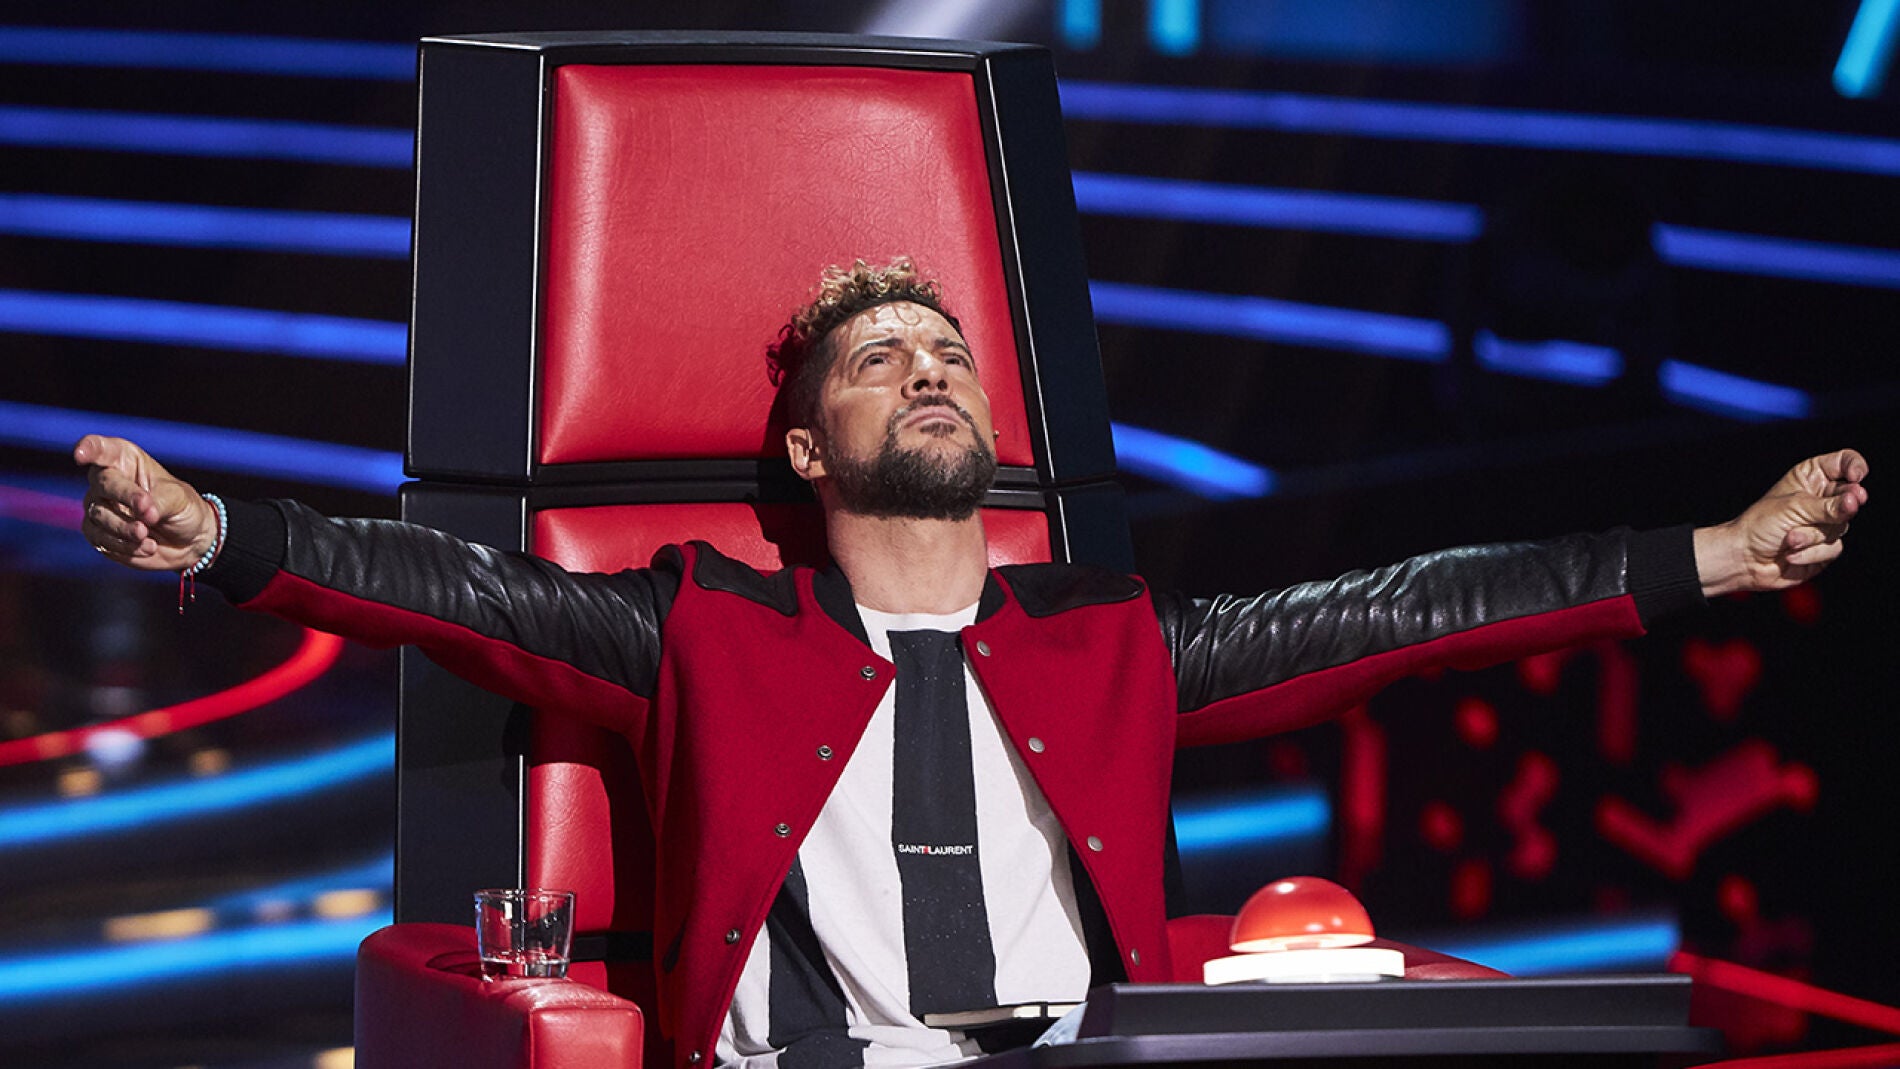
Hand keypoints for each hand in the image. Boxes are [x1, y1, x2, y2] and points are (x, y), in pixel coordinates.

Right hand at [73, 435, 219, 571]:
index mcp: (125, 460)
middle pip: (104, 484)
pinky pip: (101, 539)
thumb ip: (158, 501)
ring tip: (147, 534)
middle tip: (149, 512)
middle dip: (125, 497)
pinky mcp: (98, 534)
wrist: (189, 540)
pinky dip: (124, 545)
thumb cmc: (183, 507)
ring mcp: (99, 508)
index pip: (101, 449)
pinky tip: (148, 547)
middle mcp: (106, 481)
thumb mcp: (178, 498)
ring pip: (99, 515)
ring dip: (124, 527)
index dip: (89, 449)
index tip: (81, 454)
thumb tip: (143, 513)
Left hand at [1694, 449, 1868, 596]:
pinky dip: (1811, 552)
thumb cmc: (1760, 525)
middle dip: (1843, 506)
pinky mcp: (1825, 547)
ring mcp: (1825, 523)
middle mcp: (1822, 499)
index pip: (1844, 462)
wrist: (1744, 559)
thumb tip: (1856, 500)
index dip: (1855, 466)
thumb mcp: (1794, 507)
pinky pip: (1834, 547)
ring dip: (1812, 535)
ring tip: (1790, 539)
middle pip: (1852, 496)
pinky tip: (1791, 553)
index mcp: (1811, 478)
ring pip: (1842, 525)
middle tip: (1844, 507)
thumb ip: (1828, 505)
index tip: (1857, 477)